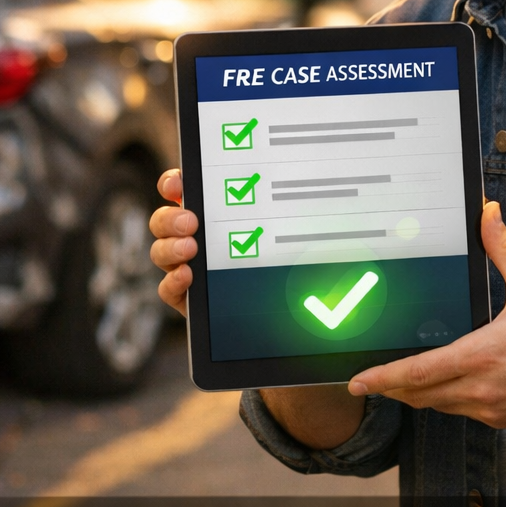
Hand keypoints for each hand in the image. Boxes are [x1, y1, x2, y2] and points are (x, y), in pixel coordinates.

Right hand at [147, 168, 364, 448]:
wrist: (303, 325)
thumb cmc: (309, 270)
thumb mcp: (314, 238)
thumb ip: (314, 214)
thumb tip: (342, 183)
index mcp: (225, 213)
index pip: (191, 189)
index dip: (178, 181)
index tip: (182, 182)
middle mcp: (203, 237)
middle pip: (169, 218)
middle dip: (172, 215)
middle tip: (192, 220)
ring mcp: (194, 269)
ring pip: (163, 251)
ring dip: (170, 247)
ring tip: (191, 249)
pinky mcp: (192, 303)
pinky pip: (169, 290)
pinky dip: (174, 282)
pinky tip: (189, 277)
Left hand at [348, 202, 505, 430]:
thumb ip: (504, 251)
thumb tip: (489, 214)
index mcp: (481, 355)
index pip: (418, 372)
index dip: (383, 378)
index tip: (359, 381)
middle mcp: (480, 388)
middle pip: (419, 395)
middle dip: (393, 387)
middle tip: (371, 379)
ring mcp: (490, 410)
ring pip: (439, 406)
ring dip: (420, 394)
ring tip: (404, 380)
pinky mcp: (501, 421)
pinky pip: (462, 412)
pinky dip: (448, 399)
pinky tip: (451, 383)